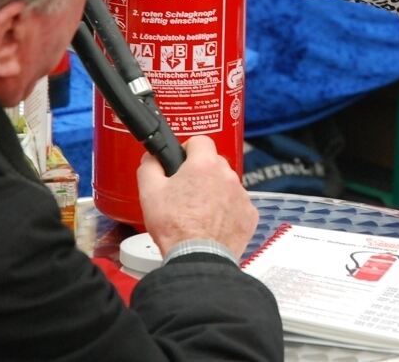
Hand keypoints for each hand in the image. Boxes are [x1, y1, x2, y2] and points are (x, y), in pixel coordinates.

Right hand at [137, 135, 257, 258]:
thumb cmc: (175, 227)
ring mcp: (242, 195)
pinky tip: (212, 224)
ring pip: (227, 185)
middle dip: (201, 172)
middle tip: (185, 191)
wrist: (198, 257)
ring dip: (214, 192)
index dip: (188, 149)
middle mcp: (227, 176)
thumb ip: (150, 166)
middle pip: (214, 163)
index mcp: (204, 165)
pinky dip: (227, 211)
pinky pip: (237, 205)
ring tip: (197, 212)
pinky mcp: (249, 215)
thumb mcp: (149, 192)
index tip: (181, 161)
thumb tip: (152, 157)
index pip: (200, 141)